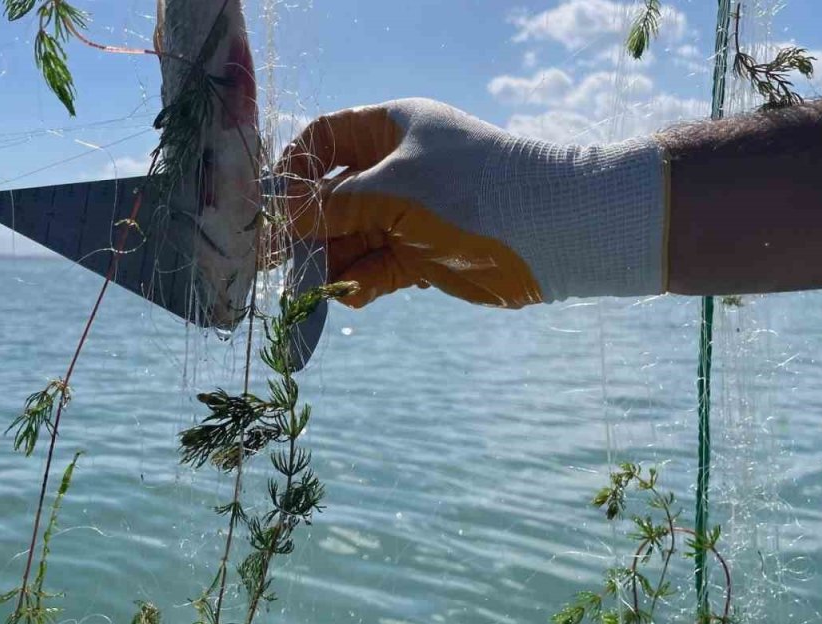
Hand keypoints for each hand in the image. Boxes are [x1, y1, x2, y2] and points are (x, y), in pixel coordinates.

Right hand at [277, 98, 666, 307]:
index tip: (268, 205)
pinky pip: (375, 268)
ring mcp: (409, 213)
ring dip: (328, 264)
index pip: (322, 139)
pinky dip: (359, 283)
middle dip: (305, 229)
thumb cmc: (471, 189)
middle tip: (274, 262)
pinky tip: (347, 297)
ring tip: (307, 290)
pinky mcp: (422, 255)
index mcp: (390, 129)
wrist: (553, 233)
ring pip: (350, 238)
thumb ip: (332, 207)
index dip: (291, 170)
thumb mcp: (392, 190)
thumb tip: (279, 221)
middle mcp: (396, 168)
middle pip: (330, 196)